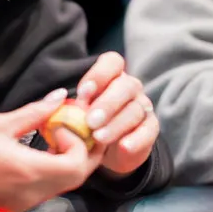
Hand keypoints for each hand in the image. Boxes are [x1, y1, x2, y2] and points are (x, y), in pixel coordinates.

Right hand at [0, 89, 103, 211]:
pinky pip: (50, 189)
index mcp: (28, 170)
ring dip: (70, 161)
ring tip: (56, 138)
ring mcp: (28, 202)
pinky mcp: (21, 205)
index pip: (75, 164)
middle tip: (75, 130)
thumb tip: (60, 96)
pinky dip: (55, 171)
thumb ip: (35, 112)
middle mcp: (32, 192)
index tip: (61, 125)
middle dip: (83, 153)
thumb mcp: (0, 124)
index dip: (78, 142)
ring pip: (65, 184)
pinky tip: (43, 153)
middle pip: (77, 178)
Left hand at [75, 52, 157, 177]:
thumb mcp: (76, 112)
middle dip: (107, 103)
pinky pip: (148, 130)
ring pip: (135, 110)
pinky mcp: (151, 128)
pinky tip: (123, 147)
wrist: (106, 149)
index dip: (99, 74)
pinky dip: (136, 139)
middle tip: (90, 121)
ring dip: (116, 124)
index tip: (83, 91)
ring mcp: (143, 106)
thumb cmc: (87, 123)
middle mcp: (130, 87)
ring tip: (98, 138)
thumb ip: (72, 105)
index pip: (112, 62)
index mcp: (112, 76)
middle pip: (126, 86)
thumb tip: (61, 103)